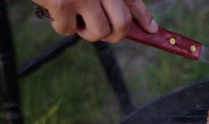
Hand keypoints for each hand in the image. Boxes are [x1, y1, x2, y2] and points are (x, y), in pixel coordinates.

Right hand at [32, 0, 158, 42]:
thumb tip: (142, 24)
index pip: (134, 3)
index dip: (145, 19)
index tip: (152, 30)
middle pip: (121, 25)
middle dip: (115, 34)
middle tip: (104, 32)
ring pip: (98, 32)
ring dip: (87, 31)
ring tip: (77, 17)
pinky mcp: (62, 5)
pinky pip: (68, 30)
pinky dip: (63, 25)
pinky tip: (57, 10)